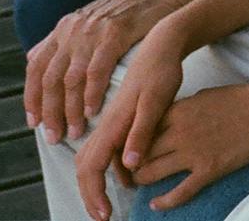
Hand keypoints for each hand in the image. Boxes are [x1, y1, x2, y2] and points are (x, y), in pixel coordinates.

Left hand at [24, 0, 185, 143]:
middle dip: (50, 112)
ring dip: (70, 110)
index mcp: (64, 28)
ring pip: (71, 79)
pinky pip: (96, 71)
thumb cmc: (128, 10)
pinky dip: (92, 94)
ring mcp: (93, 32)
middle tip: (55, 136)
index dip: (32, 97)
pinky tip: (94, 112)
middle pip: (51, 79)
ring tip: (75, 131)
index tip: (34, 122)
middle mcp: (73, 30)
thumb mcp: (87, 19)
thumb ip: (61, 41)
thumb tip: (32, 57)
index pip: (36, 67)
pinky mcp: (115, 34)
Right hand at [72, 33, 186, 220]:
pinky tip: (127, 175)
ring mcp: (111, 120)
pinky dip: (108, 167)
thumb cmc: (163, 72)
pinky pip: (106, 148)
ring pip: (93, 157)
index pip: (92, 167)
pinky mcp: (119, 117)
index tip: (105, 216)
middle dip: (90, 194)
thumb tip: (130, 166)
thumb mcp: (157, 102)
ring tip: (112, 202)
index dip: (94, 194)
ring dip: (98, 182)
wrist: (163, 44)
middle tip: (104, 216)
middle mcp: (106, 123)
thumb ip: (143, 132)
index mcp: (113, 123)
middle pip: (85, 166)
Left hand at [131, 84, 248, 210]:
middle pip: (141, 153)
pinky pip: (179, 192)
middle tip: (130, 169)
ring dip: (142, 180)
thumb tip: (168, 122)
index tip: (129, 148)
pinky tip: (155, 204)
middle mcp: (179, 133)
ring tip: (140, 184)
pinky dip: (164, 201)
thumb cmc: (237, 99)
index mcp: (177, 112)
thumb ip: (181, 110)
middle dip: (131, 164)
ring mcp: (193, 153)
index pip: (141, 130)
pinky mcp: (208, 170)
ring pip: (153, 173)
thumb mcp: (201, 96)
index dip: (132, 142)